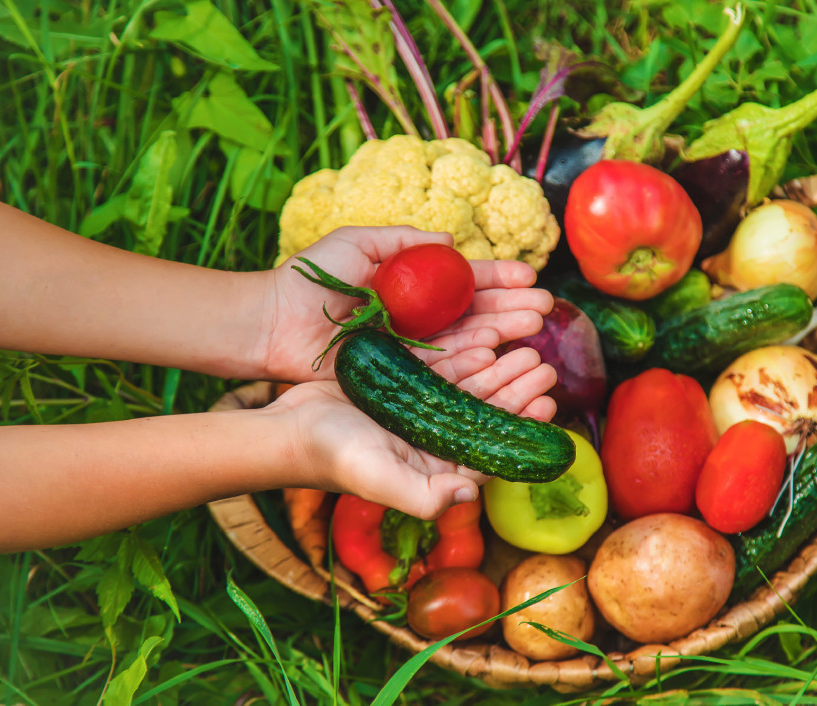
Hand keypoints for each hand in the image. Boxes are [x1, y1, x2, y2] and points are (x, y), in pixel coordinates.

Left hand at [258, 225, 553, 382]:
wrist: (270, 322)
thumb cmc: (309, 279)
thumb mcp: (356, 243)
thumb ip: (402, 240)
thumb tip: (450, 240)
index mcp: (413, 287)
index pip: (465, 283)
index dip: (499, 279)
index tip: (531, 278)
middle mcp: (420, 320)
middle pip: (475, 314)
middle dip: (513, 308)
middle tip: (545, 308)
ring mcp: (412, 350)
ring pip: (467, 341)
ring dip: (503, 333)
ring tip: (534, 327)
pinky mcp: (400, 377)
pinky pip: (443, 369)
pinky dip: (473, 361)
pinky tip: (500, 352)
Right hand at [273, 331, 558, 519]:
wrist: (288, 430)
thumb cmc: (333, 459)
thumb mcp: (380, 479)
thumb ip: (425, 496)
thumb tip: (471, 495)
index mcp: (435, 468)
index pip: (490, 448)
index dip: (520, 427)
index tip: (547, 404)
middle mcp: (431, 442)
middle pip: (486, 413)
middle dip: (517, 390)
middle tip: (544, 365)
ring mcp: (418, 414)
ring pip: (469, 388)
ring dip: (499, 370)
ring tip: (527, 348)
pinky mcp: (402, 388)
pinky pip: (443, 368)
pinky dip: (467, 355)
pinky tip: (489, 341)